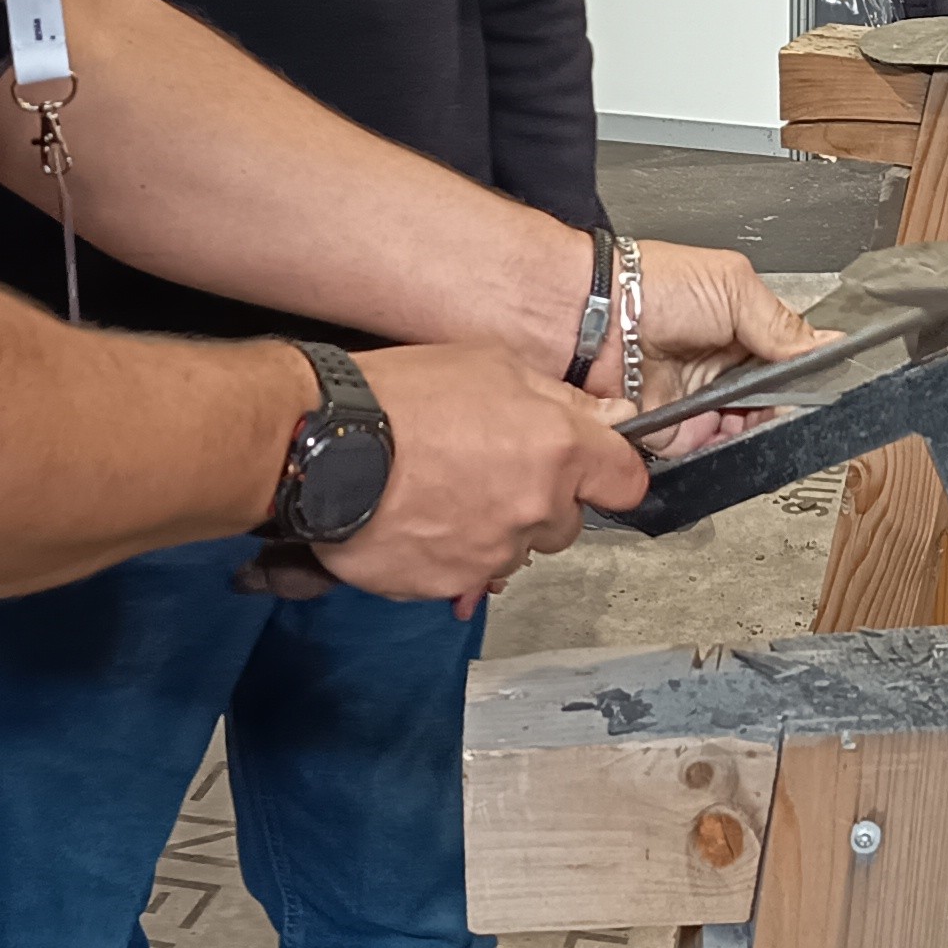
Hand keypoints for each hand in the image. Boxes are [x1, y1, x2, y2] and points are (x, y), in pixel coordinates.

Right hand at [324, 343, 649, 609]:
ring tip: (439, 491)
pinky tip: (414, 518)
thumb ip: (559, 400)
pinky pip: (464, 574)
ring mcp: (493, 553)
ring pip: (514, 550)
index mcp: (559, 449)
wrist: (321, 445)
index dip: (608, 472)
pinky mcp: (448, 583)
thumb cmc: (401, 394)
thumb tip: (611, 418)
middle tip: (486, 469)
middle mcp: (536, 509)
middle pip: (566, 523)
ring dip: (491, 529)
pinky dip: (447, 553)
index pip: (626, 482)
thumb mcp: (490, 364)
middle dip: (540, 502)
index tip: (591, 468)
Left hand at [606, 237, 832, 453]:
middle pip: (772, 407)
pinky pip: (709, 455)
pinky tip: (728, 436)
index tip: (814, 387)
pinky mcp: (674, 433)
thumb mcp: (735, 287)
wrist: (594, 315)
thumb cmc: (653, 286)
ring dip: (755, 431)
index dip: (803, 380)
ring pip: (746, 435)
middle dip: (782, 409)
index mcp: (742, 331)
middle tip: (783, 402)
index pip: (789, 367)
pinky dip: (722, 452)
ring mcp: (700, 403)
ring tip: (752, 414)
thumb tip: (829, 346)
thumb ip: (784, 325)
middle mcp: (722, 370)